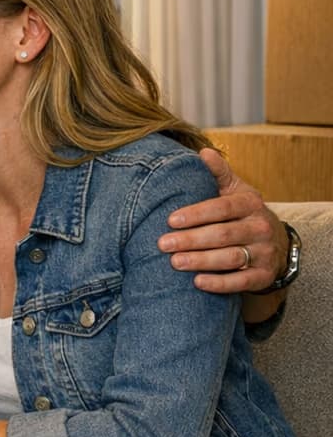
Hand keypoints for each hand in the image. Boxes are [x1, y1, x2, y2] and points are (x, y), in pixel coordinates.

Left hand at [158, 148, 286, 294]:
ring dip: (201, 261)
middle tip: (163, 244)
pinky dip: (220, 283)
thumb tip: (202, 152)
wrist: (274, 243)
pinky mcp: (263, 276)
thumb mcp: (234, 190)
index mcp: (250, 203)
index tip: (170, 220)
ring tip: (175, 262)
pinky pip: (241, 282)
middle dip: (191, 240)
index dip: (197, 214)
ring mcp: (264, 252)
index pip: (223, 208)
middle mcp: (260, 227)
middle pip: (223, 235)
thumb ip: (218, 173)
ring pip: (231, 258)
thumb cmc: (241, 213)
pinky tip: (198, 282)